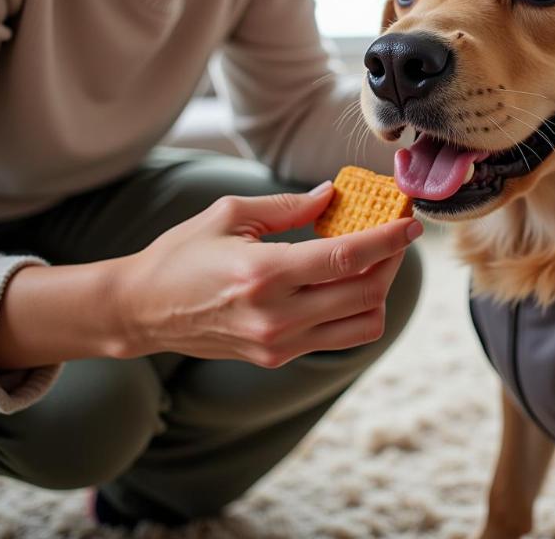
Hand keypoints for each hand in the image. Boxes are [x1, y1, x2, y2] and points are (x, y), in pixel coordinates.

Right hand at [114, 183, 422, 366]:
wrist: (143, 311)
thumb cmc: (181, 255)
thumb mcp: (229, 215)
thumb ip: (288, 207)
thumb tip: (332, 195)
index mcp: (263, 273)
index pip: (347, 258)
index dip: (388, 239)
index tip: (411, 222)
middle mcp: (276, 316)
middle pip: (365, 292)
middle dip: (392, 259)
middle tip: (396, 234)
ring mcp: (279, 344)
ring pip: (362, 324)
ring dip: (381, 290)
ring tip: (375, 260)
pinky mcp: (277, 358)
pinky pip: (339, 339)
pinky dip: (357, 311)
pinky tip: (348, 285)